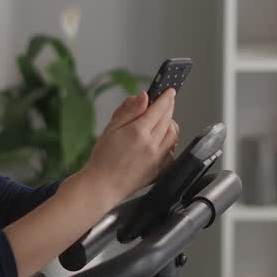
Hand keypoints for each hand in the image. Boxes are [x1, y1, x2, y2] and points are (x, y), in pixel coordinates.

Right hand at [78, 88, 178, 203]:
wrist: (102, 185)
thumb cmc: (103, 158)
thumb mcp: (112, 128)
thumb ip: (129, 110)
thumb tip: (143, 96)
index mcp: (139, 132)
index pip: (159, 108)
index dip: (166, 97)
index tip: (170, 91)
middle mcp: (152, 144)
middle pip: (168, 119)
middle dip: (169, 107)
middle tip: (166, 102)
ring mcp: (158, 158)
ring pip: (173, 134)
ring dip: (171, 123)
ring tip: (163, 120)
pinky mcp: (160, 170)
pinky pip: (172, 152)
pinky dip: (171, 143)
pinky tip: (162, 140)